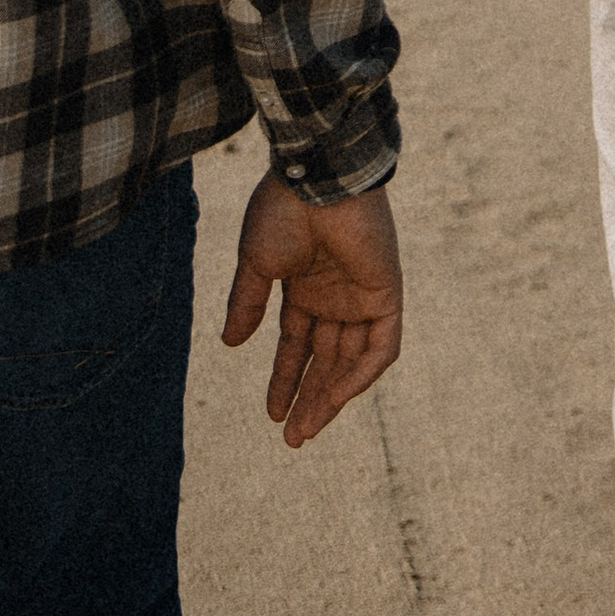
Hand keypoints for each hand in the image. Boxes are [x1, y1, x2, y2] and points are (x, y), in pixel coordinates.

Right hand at [221, 173, 402, 446]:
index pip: (296, 345)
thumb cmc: (283, 209)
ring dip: (332, 397)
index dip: (284, 378)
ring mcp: (361, 296)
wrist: (318, 176)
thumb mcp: (256, 262)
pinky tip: (337, 398)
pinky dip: (362, 374)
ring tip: (307, 429)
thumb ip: (247, 303)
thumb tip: (229, 344)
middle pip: (324, 360)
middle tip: (293, 439)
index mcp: (304, 286)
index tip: (271, 414)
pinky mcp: (385, 293)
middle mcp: (334, 295)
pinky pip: (381, 346)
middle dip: (308, 399)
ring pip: (351, 360)